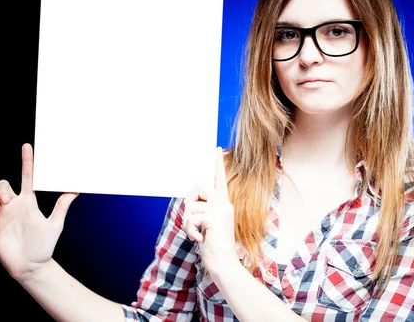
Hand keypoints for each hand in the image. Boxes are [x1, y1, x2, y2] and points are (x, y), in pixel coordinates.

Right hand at [0, 143, 77, 282]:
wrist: (30, 266)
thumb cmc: (44, 246)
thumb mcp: (55, 225)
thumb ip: (62, 206)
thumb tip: (76, 190)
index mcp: (29, 201)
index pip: (27, 176)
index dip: (27, 161)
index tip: (27, 146)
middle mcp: (14, 205)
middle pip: (2, 183)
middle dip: (1, 187)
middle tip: (8, 200)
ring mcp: (2, 215)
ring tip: (0, 208)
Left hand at [182, 147, 237, 274]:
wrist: (224, 264)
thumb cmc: (213, 246)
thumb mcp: (207, 225)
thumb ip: (203, 211)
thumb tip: (191, 202)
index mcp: (224, 203)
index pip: (220, 179)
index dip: (217, 164)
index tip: (216, 148)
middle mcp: (224, 203)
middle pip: (199, 187)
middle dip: (189, 202)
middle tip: (191, 222)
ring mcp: (221, 210)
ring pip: (192, 205)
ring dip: (188, 222)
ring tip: (197, 234)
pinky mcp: (215, 219)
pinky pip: (193, 217)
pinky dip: (191, 230)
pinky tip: (199, 239)